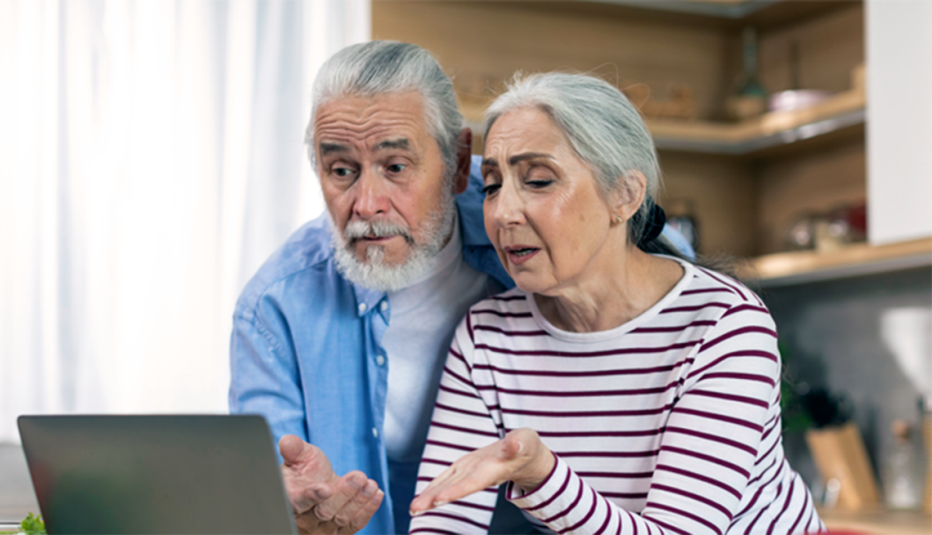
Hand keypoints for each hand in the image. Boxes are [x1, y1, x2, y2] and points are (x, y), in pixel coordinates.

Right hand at [280, 435, 383, 533]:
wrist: (316, 484)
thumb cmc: (304, 471)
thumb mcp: (298, 456)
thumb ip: (293, 449)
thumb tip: (286, 441)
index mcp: (290, 500)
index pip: (298, 503)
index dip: (312, 496)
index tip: (326, 488)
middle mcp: (304, 520)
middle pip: (324, 512)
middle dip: (344, 493)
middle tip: (359, 476)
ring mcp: (321, 529)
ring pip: (341, 519)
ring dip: (359, 501)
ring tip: (370, 484)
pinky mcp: (338, 532)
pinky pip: (354, 525)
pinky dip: (367, 511)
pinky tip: (376, 494)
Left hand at [408, 428, 553, 515]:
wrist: (525, 454)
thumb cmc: (526, 446)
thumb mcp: (526, 441)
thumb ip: (519, 443)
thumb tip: (514, 444)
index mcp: (493, 470)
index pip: (473, 482)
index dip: (456, 491)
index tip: (439, 500)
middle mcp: (479, 475)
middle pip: (455, 488)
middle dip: (435, 499)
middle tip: (415, 510)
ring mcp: (471, 472)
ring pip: (448, 485)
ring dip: (430, 497)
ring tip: (413, 509)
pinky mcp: (465, 468)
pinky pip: (448, 478)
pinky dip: (435, 487)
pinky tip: (423, 497)